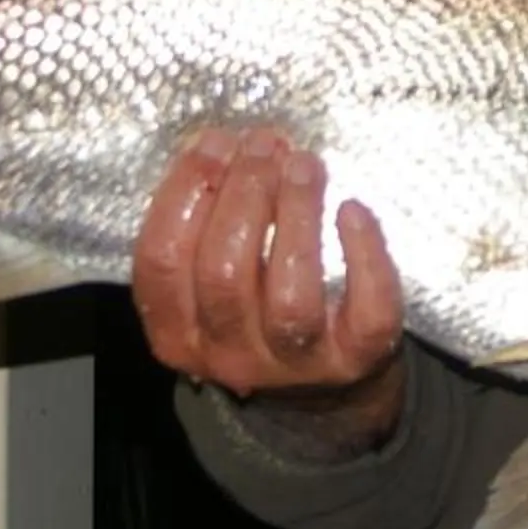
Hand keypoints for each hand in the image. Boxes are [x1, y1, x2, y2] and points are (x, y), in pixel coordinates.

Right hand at [132, 126, 407, 443]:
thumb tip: (222, 145)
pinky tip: (353, 210)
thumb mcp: (210, 279)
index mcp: (177, 334)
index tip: (213, 142)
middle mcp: (229, 356)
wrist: (322, 386)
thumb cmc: (257, 305)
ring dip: (296, 214)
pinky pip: (366, 311)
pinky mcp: (356, 358)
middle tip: (266, 144)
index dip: (184, 193)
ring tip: (304, 164)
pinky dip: (365, 256)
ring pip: (290, 295)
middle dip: (244, 194)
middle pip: (223, 273)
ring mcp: (295, 364)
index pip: (161, 263)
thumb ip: (205, 223)